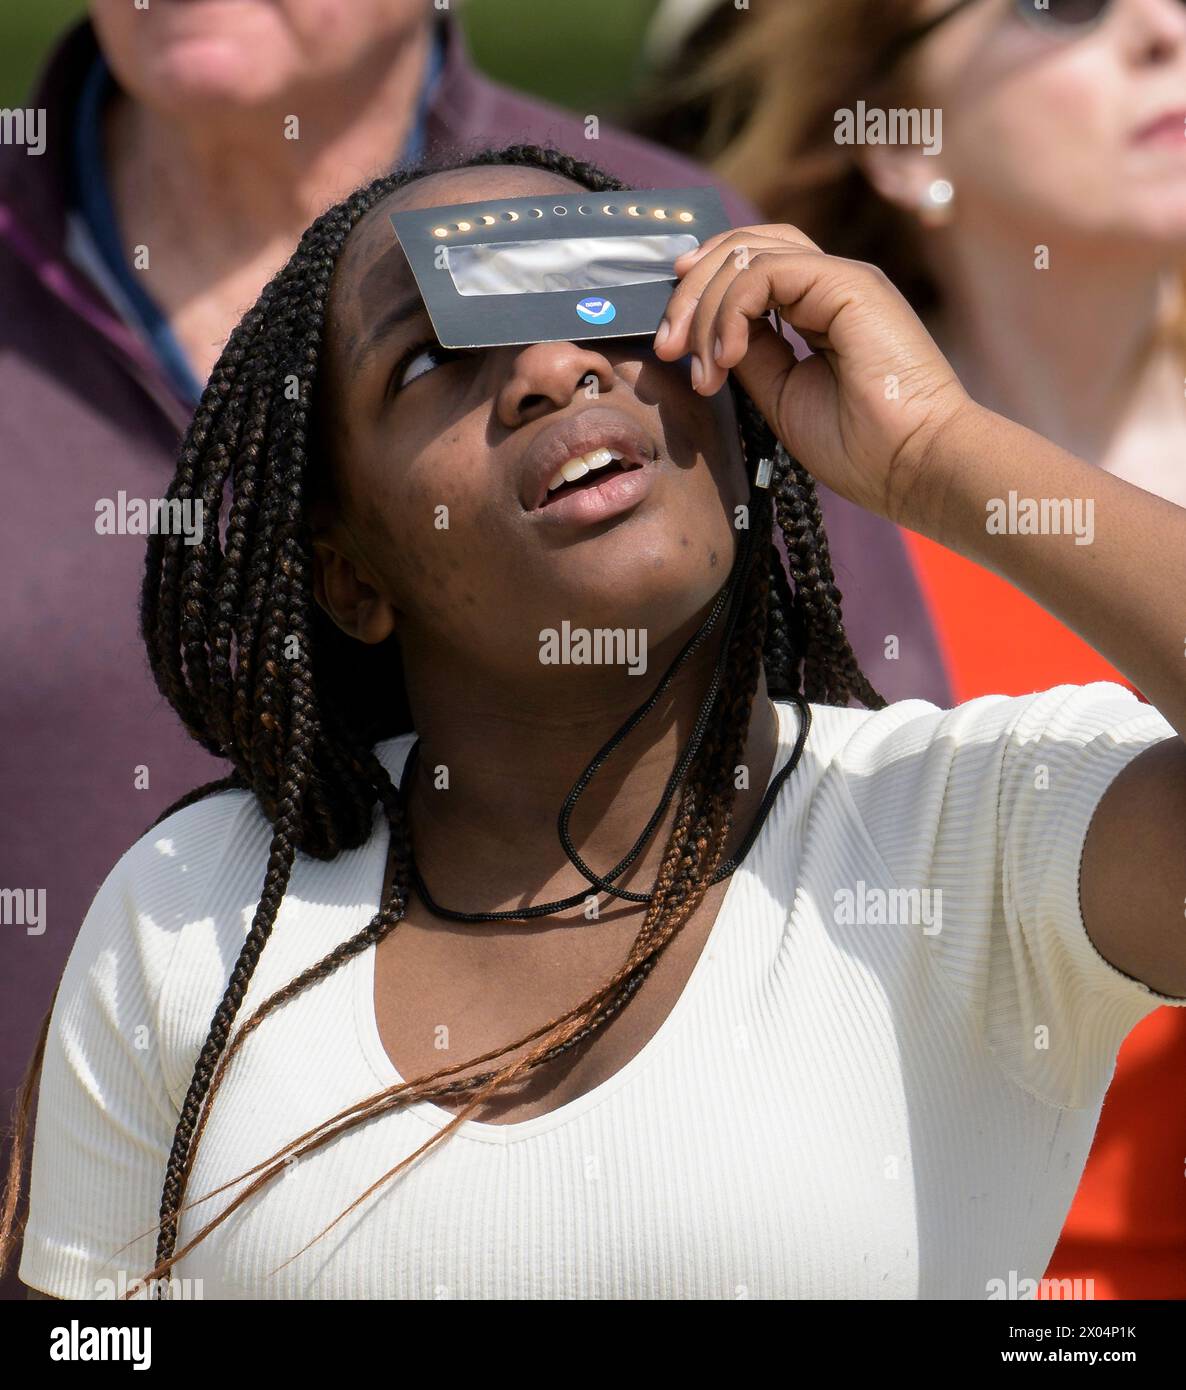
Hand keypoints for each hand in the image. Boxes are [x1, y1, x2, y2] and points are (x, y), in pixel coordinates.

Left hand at [652, 224, 976, 526]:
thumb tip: (707, 337)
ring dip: (704, 305)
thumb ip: (749, 357)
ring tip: (696, 363)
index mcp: (817, 310)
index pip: (747, 270)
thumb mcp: (781, 396)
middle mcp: (829, 285)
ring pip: (748, 252)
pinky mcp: (849, 283)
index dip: (699, 296)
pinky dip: (732, 310)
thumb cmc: (861, 448)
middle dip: (689, 294)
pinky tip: (726, 356)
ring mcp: (840, 279)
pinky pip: (767, 271)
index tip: (671, 347)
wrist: (915, 466)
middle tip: (665, 347)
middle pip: (742, 248)